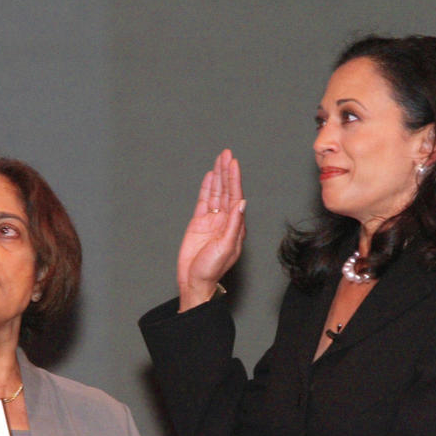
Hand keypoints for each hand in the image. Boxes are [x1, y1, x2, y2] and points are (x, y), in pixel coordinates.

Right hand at [176, 149, 245, 310]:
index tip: (233, 163)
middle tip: (226, 154)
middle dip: (226, 172)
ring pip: (215, 193)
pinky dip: (206, 188)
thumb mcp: (226, 248)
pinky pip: (203, 201)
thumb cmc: (212, 270)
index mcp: (235, 226)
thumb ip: (234, 225)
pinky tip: (209, 177)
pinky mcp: (198, 223)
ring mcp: (211, 221)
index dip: (234, 179)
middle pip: (226, 190)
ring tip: (219, 160)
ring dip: (217, 176)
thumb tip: (241, 203)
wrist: (194, 281)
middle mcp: (225, 220)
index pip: (235, 196)